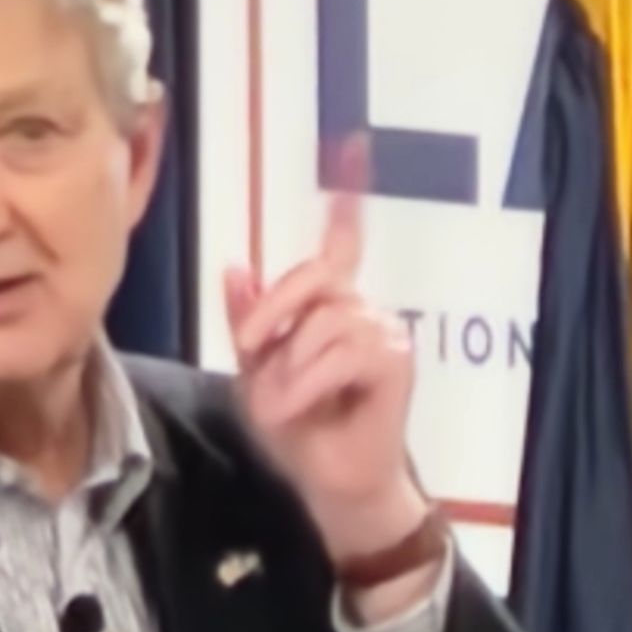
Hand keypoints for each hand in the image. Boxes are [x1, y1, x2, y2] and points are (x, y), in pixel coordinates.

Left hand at [224, 140, 426, 573]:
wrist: (331, 483)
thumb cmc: (299, 430)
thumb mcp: (257, 372)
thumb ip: (251, 321)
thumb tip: (235, 264)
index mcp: (331, 306)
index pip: (340, 244)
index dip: (347, 199)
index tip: (354, 148)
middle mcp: (362, 308)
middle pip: (314, 278)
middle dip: (272, 313)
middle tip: (247, 348)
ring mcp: (384, 331)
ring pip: (321, 322)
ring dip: (287, 368)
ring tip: (279, 405)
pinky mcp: (396, 361)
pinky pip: (341, 351)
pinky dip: (307, 382)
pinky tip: (300, 407)